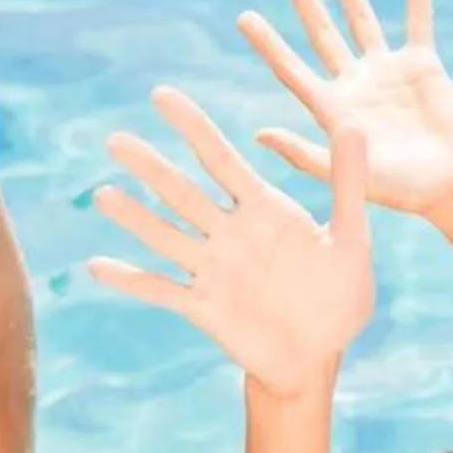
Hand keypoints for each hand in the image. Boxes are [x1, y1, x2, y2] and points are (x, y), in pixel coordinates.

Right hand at [87, 94, 373, 394]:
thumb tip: (355, 123)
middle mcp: (230, 234)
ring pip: (166, 236)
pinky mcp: (204, 308)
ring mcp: (213, 270)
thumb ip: (348, 183)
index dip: (193, 128)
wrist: (320, 357)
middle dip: (151, 168)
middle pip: (183, 194)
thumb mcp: (351, 238)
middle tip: (115, 140)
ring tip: (103, 195)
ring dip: (135, 217)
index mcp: (264, 211)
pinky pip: (161, 290)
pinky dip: (131, 279)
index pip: (221, 161)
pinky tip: (98, 266)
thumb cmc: (339, 297)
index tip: (161, 95)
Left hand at [240, 0, 452, 218]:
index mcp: (335, 112)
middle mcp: (358, 87)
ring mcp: (389, 74)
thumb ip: (306, 154)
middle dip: (304, 2)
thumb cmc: (406, 191)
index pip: (293, 70)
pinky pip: (418, 22)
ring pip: (362, 20)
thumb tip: (259, 133)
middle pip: (322, 34)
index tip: (245, 18)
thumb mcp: (352, 177)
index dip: (269, 44)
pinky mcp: (424, 67)